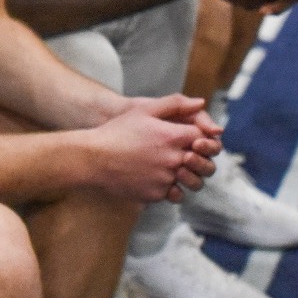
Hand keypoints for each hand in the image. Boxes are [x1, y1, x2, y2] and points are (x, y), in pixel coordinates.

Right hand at [82, 96, 221, 202]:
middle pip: (204, 163)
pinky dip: (170, 188)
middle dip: (200, 160)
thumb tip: (201, 102)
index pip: (204, 139)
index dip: (202, 139)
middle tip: (190, 157)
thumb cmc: (117, 131)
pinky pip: (174, 194)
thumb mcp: (145, 110)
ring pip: (192, 182)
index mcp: (173, 137)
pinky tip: (160, 179)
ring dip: (189, 176)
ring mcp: (165, 179)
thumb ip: (176, 104)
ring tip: (176, 170)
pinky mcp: (156, 194)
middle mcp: (173, 160)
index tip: (194, 140)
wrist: (94, 158)